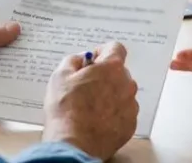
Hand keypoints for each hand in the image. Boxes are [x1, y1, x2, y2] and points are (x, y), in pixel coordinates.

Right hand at [42, 41, 138, 160]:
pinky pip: (123, 112)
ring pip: (122, 93)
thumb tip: (81, 59)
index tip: (92, 61)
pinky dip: (113, 113)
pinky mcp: (130, 124)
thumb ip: (73, 60)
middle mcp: (126, 84)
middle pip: (118, 72)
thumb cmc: (66, 110)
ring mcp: (130, 106)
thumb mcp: (60, 76)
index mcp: (111, 68)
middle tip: (85, 87)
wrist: (74, 143)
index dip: (102, 52)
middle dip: (104, 76)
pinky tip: (96, 120)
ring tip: (89, 107)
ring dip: (110, 95)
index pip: (115, 48)